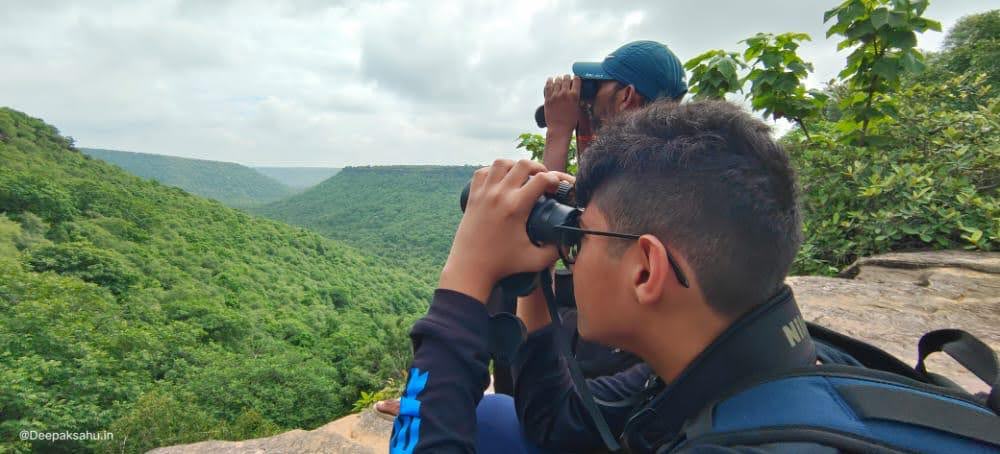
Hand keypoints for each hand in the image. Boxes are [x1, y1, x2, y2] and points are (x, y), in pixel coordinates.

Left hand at [440, 159, 573, 302]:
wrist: (470, 269)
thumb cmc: (502, 265)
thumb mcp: (535, 261)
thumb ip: (555, 251)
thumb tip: (565, 240)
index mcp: (516, 207)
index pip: (541, 179)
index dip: (556, 179)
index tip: (560, 186)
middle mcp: (499, 195)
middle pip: (523, 164)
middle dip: (538, 167)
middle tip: (544, 179)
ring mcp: (484, 194)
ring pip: (501, 163)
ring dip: (515, 165)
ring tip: (522, 176)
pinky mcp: (472, 197)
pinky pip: (482, 172)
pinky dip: (493, 170)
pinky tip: (501, 179)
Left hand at [544, 75, 580, 135]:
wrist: (559, 129)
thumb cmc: (570, 122)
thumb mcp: (577, 108)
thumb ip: (576, 99)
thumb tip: (575, 92)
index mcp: (574, 96)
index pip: (576, 80)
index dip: (576, 78)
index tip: (575, 79)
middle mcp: (565, 93)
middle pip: (566, 78)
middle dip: (567, 78)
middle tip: (567, 79)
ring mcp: (555, 95)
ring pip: (557, 80)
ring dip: (559, 79)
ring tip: (559, 80)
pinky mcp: (547, 99)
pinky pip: (548, 86)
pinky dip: (549, 82)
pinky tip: (551, 80)